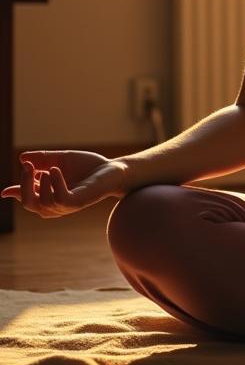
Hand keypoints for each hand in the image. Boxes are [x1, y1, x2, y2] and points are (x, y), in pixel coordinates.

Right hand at [1, 150, 131, 216]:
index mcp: (49, 195)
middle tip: (28, 166)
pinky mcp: (77, 202)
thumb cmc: (88, 166)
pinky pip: (60, 198)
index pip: (27, 198)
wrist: (113, 169)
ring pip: (41, 203)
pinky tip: (54, 170)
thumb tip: (22, 158)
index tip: (5, 191)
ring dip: (39, 184)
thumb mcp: (60, 159)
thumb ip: (42, 159)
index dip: (15, 192)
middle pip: (28, 202)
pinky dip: (54, 184)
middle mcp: (55, 204)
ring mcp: (66, 205)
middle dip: (23, 184)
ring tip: (47, 168)